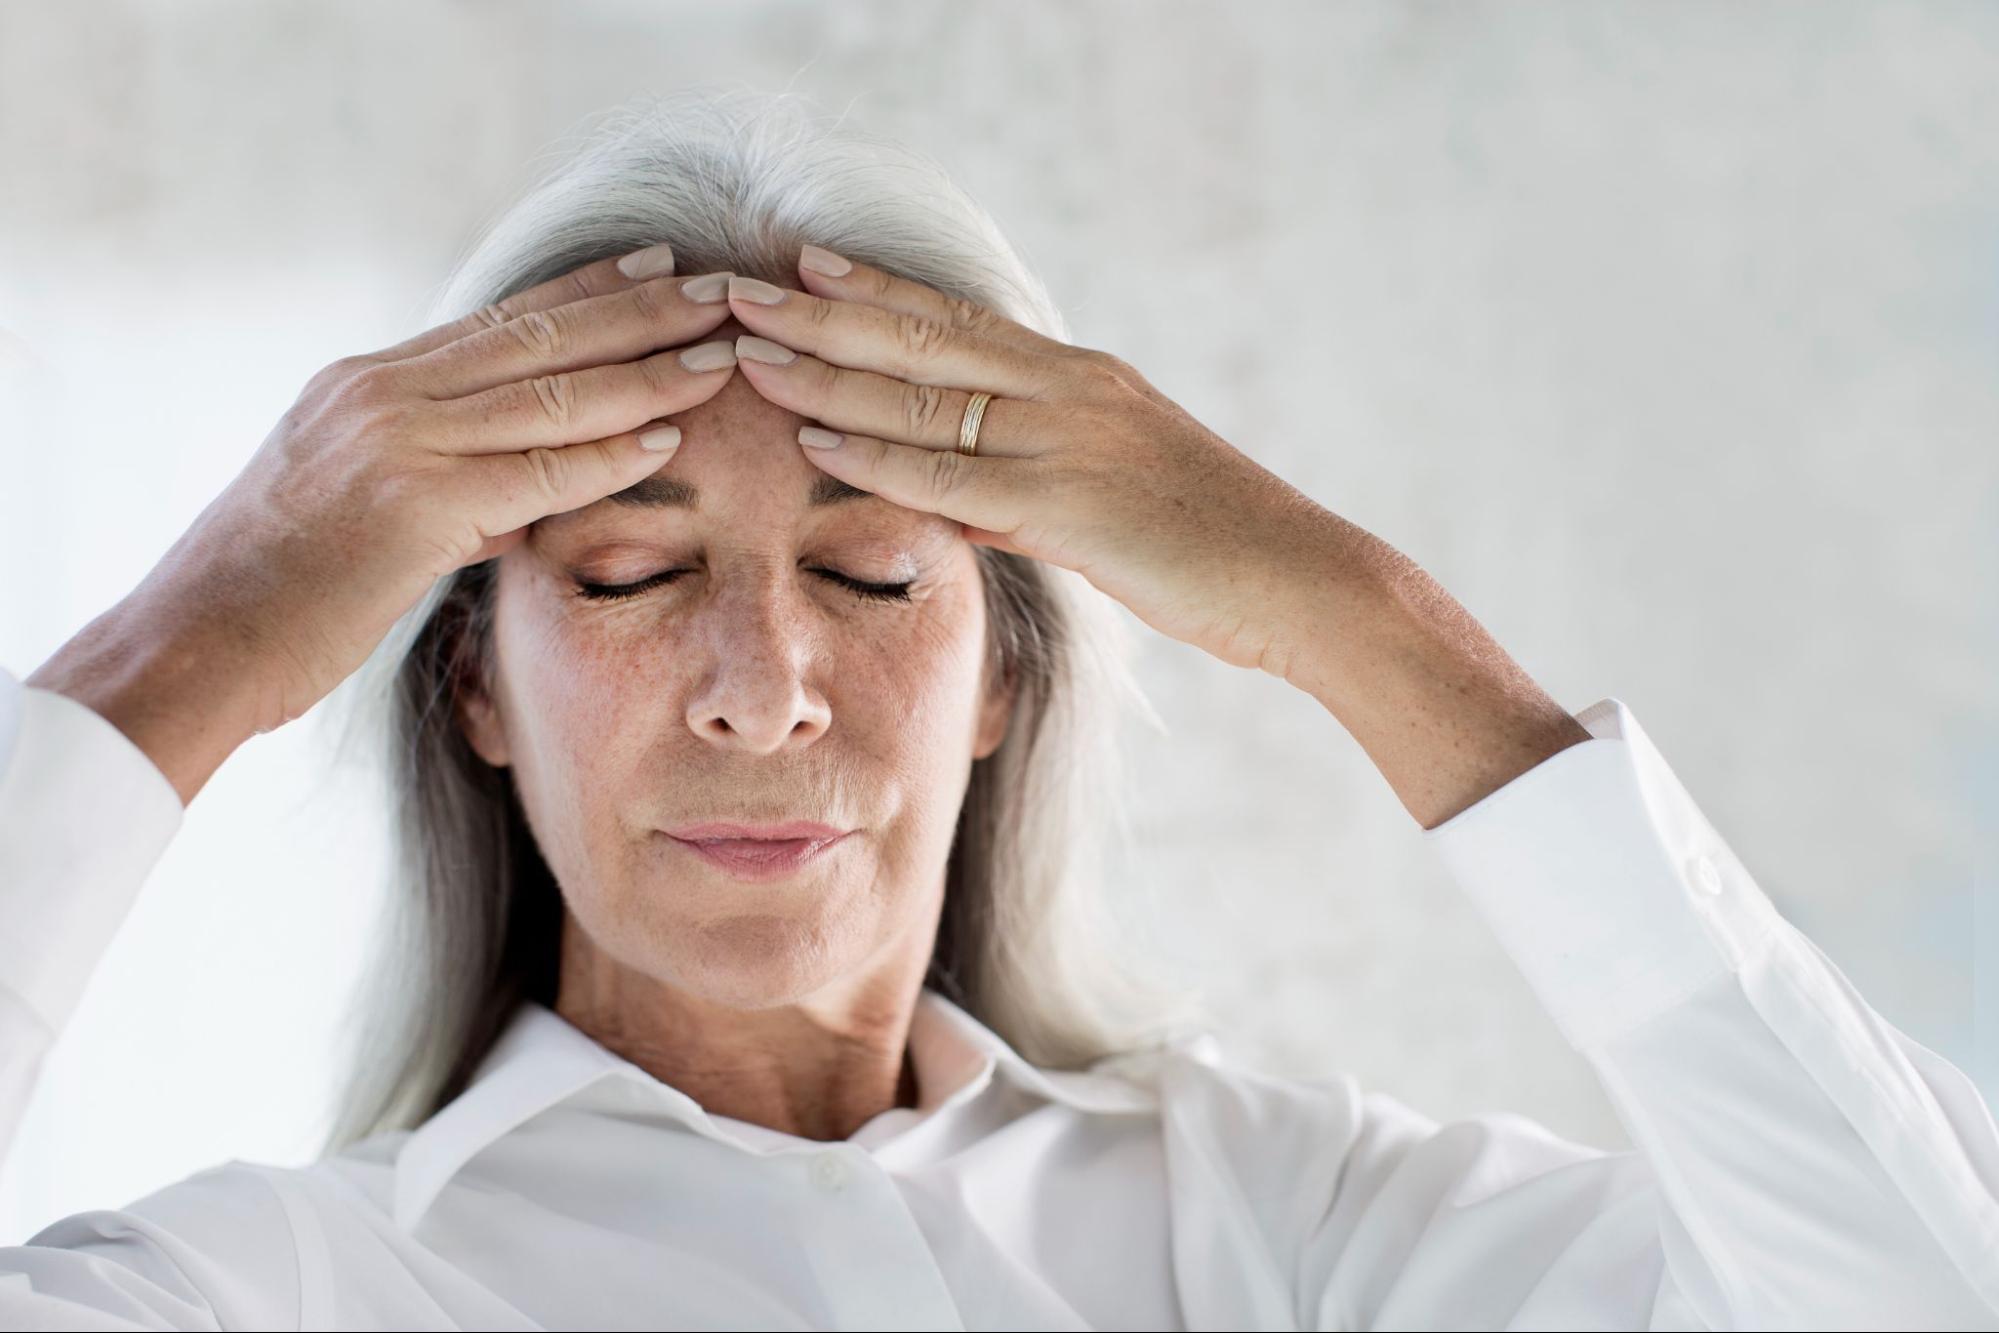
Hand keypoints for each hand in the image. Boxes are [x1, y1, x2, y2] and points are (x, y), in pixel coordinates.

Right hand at [31, 247, 742, 800]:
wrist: (194, 641)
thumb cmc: (276, 594)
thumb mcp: (358, 511)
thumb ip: (444, 489)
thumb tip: (518, 503)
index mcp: (365, 383)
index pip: (500, 322)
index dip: (587, 289)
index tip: (656, 264)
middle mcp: (380, 393)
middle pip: (538, 336)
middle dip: (638, 308)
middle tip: (718, 287)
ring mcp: (394, 443)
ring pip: (549, 392)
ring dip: (647, 369)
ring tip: (721, 351)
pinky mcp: (409, 505)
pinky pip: (534, 471)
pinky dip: (607, 454)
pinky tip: (668, 438)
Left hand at [721, 250, 1339, 684]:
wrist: (1301, 578)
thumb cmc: (1215, 545)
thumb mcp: (1116, 495)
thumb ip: (1035, 488)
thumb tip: (968, 503)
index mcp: (1080, 378)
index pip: (958, 320)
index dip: (875, 291)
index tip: (804, 265)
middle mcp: (1068, 389)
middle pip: (924, 337)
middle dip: (823, 312)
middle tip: (740, 288)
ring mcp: (1069, 441)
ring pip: (925, 394)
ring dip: (827, 371)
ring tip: (748, 349)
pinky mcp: (1071, 505)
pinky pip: (955, 475)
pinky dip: (882, 455)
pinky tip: (819, 439)